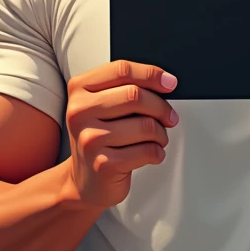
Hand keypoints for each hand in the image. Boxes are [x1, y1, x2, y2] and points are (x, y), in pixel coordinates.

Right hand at [65, 60, 178, 209]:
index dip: (151, 74)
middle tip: (169, 117)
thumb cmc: (99, 138)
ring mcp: (90, 139)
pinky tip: (151, 153)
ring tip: (157, 139)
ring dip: (161, 133)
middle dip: (161, 107)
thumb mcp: (103, 105)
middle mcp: (79, 112)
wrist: (85, 180)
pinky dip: (157, 152)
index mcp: (79, 89)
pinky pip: (146, 150)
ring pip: (145, 125)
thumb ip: (126, 88)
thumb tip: (165, 82)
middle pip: (135, 95)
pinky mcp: (103, 164)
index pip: (122, 70)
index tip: (169, 82)